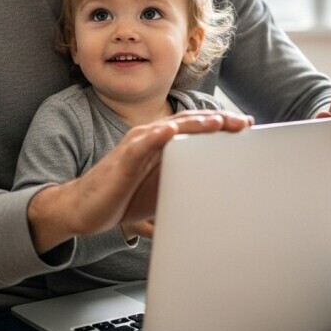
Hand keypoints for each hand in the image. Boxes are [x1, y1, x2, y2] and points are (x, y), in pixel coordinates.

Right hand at [27, 110, 253, 253]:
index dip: (222, 126)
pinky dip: (159, 136)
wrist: (83, 209)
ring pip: (170, 129)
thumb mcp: (161, 189)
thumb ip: (184, 183)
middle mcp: (151, 138)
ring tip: (219, 121)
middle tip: (245, 123)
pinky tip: (174, 131)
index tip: (247, 126)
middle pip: (190, 124)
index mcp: (162, 144)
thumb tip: (215, 190)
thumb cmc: (122, 198)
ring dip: (195, 124)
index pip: (196, 130)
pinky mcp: (123, 159)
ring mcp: (136, 145)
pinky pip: (143, 144)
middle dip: (219, 122)